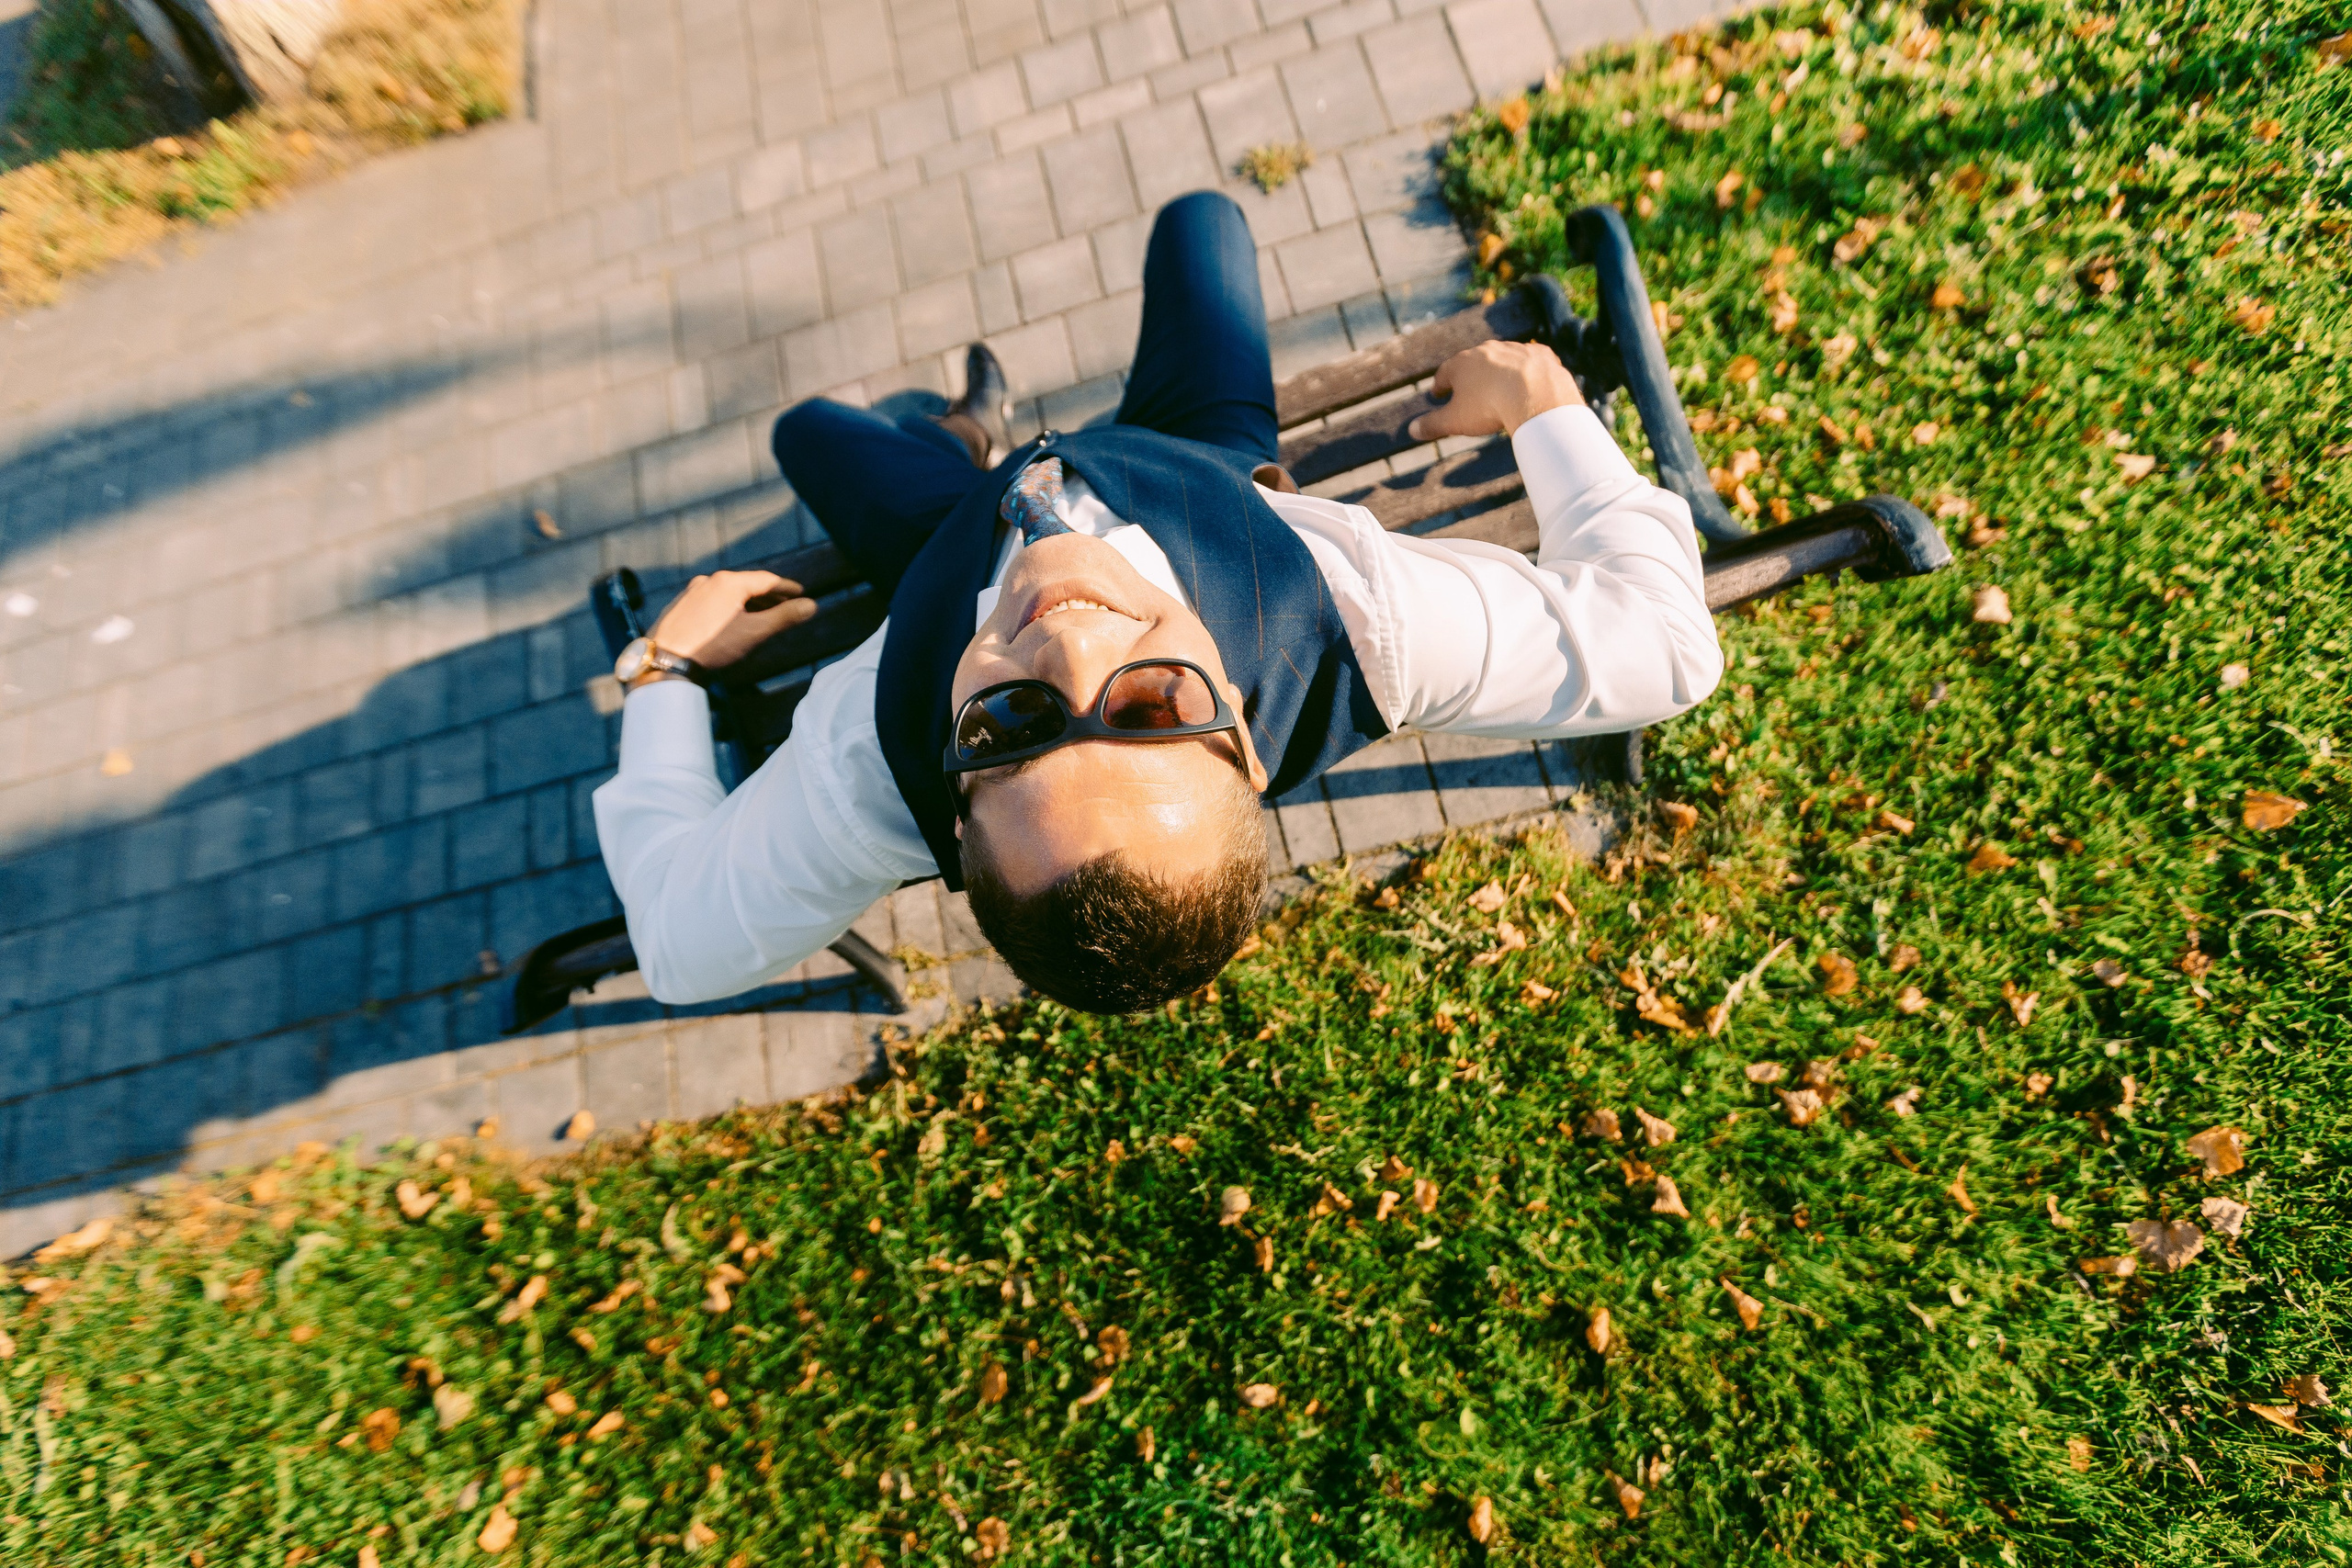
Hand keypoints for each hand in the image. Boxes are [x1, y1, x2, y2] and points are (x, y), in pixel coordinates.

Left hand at [648, 570, 815, 672]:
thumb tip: (812, 605)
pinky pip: (712, 599)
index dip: (787, 588)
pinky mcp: (681, 604)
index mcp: (730, 582)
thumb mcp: (754, 632)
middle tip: (785, 604)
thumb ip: (784, 617)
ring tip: (761, 614)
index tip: (801, 592)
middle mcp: (710, 580)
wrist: (666, 659)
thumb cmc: (712, 646)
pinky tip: (730, 620)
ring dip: (748, 602)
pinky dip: (728, 606)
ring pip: (728, 592)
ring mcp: (693, 590)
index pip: (767, 580)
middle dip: (768, 596)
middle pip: (747, 584)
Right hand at [1406, 339, 1584, 440]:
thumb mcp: (1455, 420)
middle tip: (1465, 386)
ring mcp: (1515, 349)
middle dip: (1468, 374)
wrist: (1536, 394)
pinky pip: (1531, 360)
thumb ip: (1433, 424)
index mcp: (1461, 363)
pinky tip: (1529, 380)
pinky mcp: (1540, 354)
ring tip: (1498, 385)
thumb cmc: (1489, 407)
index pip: (1444, 373)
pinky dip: (1527, 370)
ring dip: (1499, 370)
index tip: (1438, 392)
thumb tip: (1411, 430)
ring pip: (1502, 359)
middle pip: (1473, 362)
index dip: (1440, 384)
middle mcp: (1487, 350)